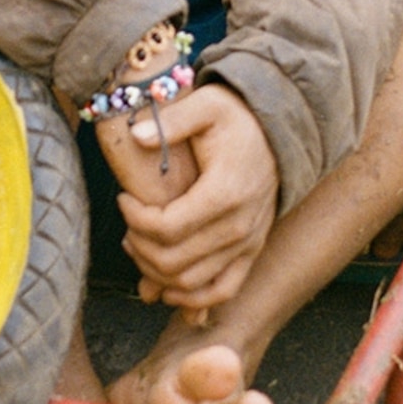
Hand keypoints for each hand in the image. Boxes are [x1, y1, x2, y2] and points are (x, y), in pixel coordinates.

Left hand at [112, 84, 276, 315]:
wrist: (280, 133)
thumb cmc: (238, 118)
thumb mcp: (207, 104)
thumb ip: (172, 120)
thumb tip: (135, 134)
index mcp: (225, 193)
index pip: (167, 228)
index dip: (136, 219)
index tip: (123, 198)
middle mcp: (239, 227)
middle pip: (174, 261)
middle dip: (140, 247)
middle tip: (127, 222)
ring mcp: (248, 244)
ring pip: (192, 284)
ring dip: (156, 273)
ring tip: (139, 245)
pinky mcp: (252, 252)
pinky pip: (222, 291)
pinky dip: (192, 299)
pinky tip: (167, 287)